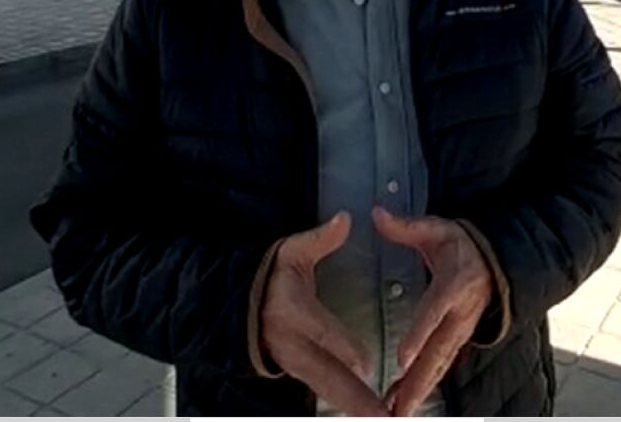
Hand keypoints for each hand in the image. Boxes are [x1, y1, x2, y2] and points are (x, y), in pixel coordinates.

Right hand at [260, 212, 387, 416]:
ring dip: (355, 406)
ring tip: (381, 419)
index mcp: (292, 311)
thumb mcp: (291, 252)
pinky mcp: (301, 373)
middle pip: (328, 374)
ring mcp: (296, 364)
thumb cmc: (271, 276)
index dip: (342, 348)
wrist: (239, 305)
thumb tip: (345, 219)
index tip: (365, 363)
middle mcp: (293, 344)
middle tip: (380, 414)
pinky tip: (369, 412)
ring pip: (329, 390)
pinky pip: (326, 391)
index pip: (321, 332)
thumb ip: (319, 239)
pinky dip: (347, 404)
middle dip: (355, 397)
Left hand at [372, 207, 492, 416]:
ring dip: (419, 391)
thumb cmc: (462, 245)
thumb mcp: (437, 228)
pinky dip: (425, 386)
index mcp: (454, 284)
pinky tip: (404, 402)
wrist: (496, 261)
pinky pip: (441, 366)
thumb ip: (407, 226)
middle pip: (437, 352)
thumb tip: (377, 214)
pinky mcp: (458, 339)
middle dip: (417, 381)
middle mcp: (461, 314)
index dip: (418, 335)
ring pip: (439, 365)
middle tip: (397, 406)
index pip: (434, 312)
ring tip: (397, 412)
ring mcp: (461, 330)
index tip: (401, 357)